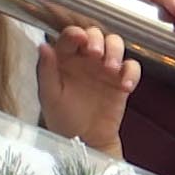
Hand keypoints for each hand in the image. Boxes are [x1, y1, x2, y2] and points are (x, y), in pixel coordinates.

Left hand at [38, 25, 139, 157]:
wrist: (85, 141)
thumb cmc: (64, 119)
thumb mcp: (50, 96)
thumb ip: (46, 71)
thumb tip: (43, 47)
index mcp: (65, 58)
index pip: (71, 36)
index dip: (75, 33)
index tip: (78, 37)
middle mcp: (86, 58)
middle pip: (96, 34)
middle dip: (97, 39)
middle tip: (96, 53)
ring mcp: (105, 68)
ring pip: (115, 44)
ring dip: (115, 51)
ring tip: (111, 68)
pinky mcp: (121, 80)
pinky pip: (131, 68)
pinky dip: (131, 73)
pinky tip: (125, 85)